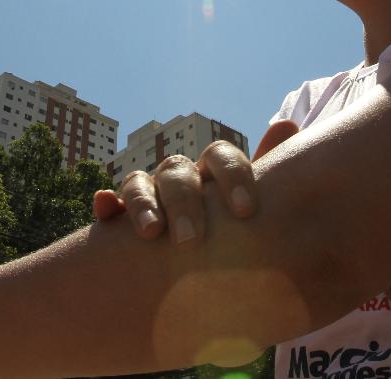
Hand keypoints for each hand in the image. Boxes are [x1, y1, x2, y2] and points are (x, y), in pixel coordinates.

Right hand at [92, 120, 298, 244]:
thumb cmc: (234, 233)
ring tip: (151, 233)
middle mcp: (180, 178)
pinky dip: (106, 206)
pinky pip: (108, 208)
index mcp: (214, 173)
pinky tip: (104, 208)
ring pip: (139, 182)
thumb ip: (271, 170)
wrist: (205, 267)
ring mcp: (149, 196)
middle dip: (185, 202)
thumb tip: (286, 123)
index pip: (220, 155)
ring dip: (143, 202)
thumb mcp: (253, 207)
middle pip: (177, 170)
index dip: (232, 176)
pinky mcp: (120, 220)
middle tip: (193, 241)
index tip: (245, 211)